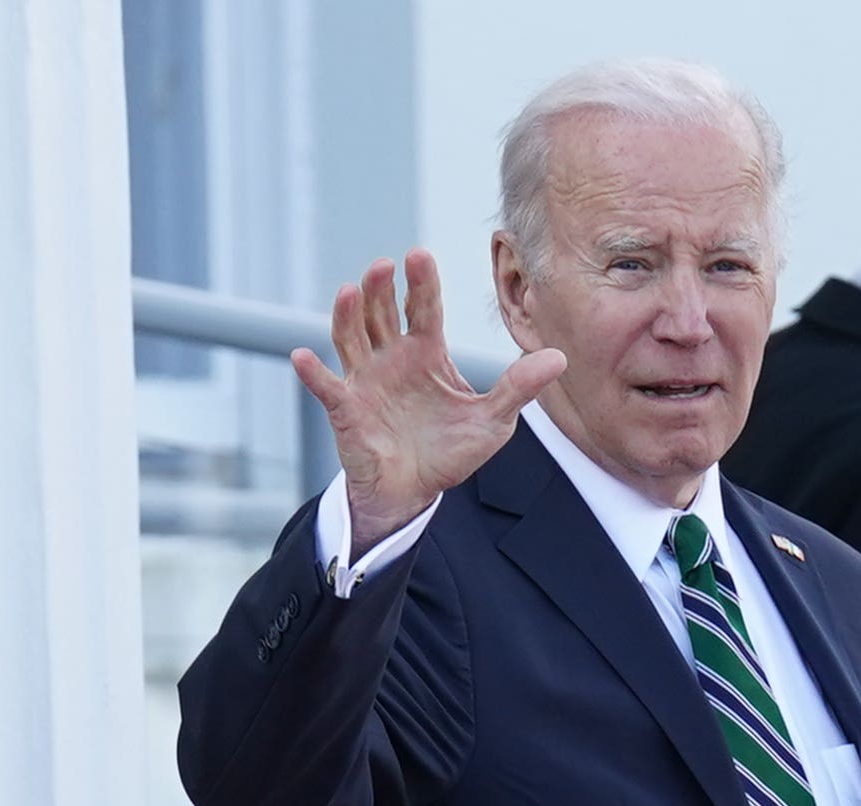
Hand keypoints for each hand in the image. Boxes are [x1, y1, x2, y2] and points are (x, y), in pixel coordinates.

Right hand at [290, 249, 566, 550]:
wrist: (415, 493)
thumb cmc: (449, 452)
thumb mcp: (493, 421)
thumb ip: (520, 388)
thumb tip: (559, 357)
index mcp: (425, 353)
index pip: (423, 308)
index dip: (421, 282)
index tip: (419, 256)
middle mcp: (391, 358)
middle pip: (381, 312)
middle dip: (380, 289)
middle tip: (384, 266)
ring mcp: (365, 380)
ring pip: (350, 337)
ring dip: (347, 314)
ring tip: (350, 291)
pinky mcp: (345, 409)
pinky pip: (325, 387)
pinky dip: (312, 372)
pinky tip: (301, 356)